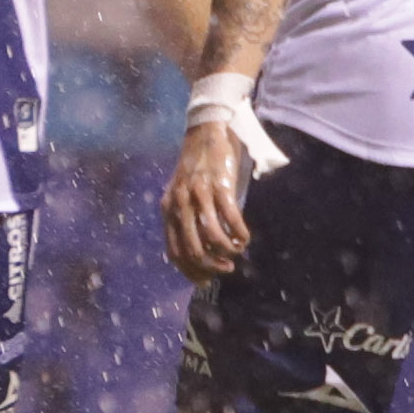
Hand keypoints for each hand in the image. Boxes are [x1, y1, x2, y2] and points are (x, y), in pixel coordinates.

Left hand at [162, 122, 252, 284]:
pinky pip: (231, 219)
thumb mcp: (180, 193)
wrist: (204, 132)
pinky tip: (245, 237)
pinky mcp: (220, 186)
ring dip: (228, 251)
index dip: (190, 271)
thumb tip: (199, 249)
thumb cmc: (195, 167)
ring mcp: (200, 194)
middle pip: (194, 249)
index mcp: (168, 209)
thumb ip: (184, 217)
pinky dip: (240, 234)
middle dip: (212, 266)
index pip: (174, 251)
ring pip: (213, 237)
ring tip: (237, 250)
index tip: (205, 281)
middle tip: (226, 267)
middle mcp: (180, 204)